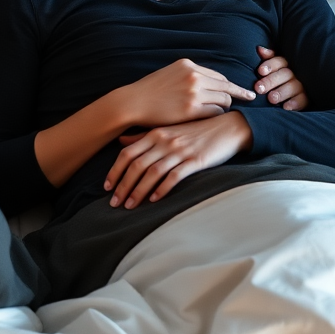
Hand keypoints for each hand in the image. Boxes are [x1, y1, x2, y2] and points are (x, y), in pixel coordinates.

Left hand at [105, 113, 252, 206]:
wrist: (227, 128)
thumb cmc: (195, 131)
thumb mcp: (168, 130)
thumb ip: (144, 137)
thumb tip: (120, 142)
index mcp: (155, 133)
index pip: (127, 153)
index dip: (115, 171)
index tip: (107, 187)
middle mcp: (164, 141)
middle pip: (136, 165)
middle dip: (123, 186)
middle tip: (114, 203)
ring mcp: (179, 151)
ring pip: (152, 173)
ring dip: (138, 191)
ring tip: (130, 206)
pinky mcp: (195, 161)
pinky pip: (174, 176)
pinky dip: (162, 189)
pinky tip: (154, 200)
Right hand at [117, 58, 254, 128]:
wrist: (132, 103)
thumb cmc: (148, 92)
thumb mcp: (168, 74)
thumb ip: (188, 76)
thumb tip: (207, 83)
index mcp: (188, 65)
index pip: (218, 76)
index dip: (230, 86)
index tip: (243, 91)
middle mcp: (193, 75)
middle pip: (225, 86)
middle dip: (237, 95)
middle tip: (249, 101)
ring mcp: (193, 91)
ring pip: (224, 100)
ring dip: (226, 108)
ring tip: (227, 116)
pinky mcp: (191, 108)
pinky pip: (216, 112)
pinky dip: (218, 116)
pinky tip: (216, 122)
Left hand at [255, 46, 307, 110]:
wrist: (301, 90)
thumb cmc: (281, 75)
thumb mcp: (275, 65)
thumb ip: (268, 57)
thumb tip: (259, 49)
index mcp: (287, 63)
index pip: (279, 61)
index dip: (270, 65)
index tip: (260, 71)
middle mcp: (296, 72)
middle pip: (284, 74)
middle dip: (270, 81)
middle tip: (259, 89)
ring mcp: (304, 84)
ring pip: (293, 87)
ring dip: (281, 92)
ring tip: (271, 99)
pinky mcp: (308, 97)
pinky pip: (303, 99)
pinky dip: (294, 103)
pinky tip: (286, 107)